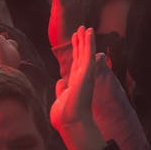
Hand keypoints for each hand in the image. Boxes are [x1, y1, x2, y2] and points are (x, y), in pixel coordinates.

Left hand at [50, 25, 107, 149]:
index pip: (76, 62)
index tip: (76, 39)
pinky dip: (89, 42)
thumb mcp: (61, 99)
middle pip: (82, 55)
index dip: (77, 50)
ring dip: (86, 39)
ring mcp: (85, 74)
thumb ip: (62, 89)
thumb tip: (60, 81)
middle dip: (81, 42)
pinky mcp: (87, 72)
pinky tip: (89, 32)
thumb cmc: (66, 115)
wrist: (70, 122)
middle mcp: (82, 77)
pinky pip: (89, 54)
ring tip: (85, 27)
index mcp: (75, 82)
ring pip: (86, 52)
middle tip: (81, 29)